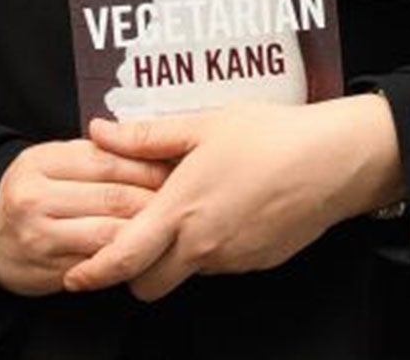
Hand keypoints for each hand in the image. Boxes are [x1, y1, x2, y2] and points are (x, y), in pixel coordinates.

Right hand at [0, 138, 169, 295]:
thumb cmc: (32, 197)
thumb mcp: (51, 164)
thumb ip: (93, 155)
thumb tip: (151, 148)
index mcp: (39, 161)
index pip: (107, 159)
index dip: (147, 166)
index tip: (177, 170)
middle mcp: (35, 196)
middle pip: (114, 197)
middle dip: (157, 200)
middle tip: (186, 200)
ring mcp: (41, 236)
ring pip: (112, 232)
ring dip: (149, 231)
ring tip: (173, 226)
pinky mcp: (51, 270)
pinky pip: (103, 263)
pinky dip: (130, 256)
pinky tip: (148, 251)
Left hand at [63, 95, 403, 301]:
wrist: (335, 161)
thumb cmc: (270, 136)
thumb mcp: (202, 125)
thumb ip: (145, 137)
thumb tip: (100, 132)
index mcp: (182, 209)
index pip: (125, 258)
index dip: (94, 273)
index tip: (75, 277)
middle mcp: (204, 244)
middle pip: (149, 284)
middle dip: (133, 272)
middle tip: (130, 239)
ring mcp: (232, 258)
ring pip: (185, 274)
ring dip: (172, 257)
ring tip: (180, 212)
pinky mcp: (256, 263)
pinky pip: (218, 266)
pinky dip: (206, 250)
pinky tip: (217, 213)